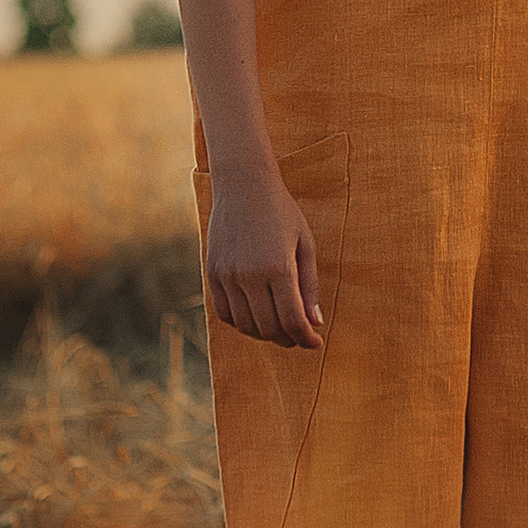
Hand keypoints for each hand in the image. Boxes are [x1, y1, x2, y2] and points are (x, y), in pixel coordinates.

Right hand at [203, 167, 325, 347]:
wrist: (243, 184)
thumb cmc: (281, 212)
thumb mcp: (305, 244)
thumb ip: (309, 286)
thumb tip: (314, 323)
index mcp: (278, 267)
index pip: (292, 320)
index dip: (306, 338)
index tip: (315, 343)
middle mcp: (249, 275)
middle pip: (269, 327)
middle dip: (289, 339)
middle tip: (300, 337)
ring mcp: (227, 276)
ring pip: (246, 325)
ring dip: (265, 334)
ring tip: (280, 329)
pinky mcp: (212, 273)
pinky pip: (224, 313)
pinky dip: (241, 323)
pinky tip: (256, 318)